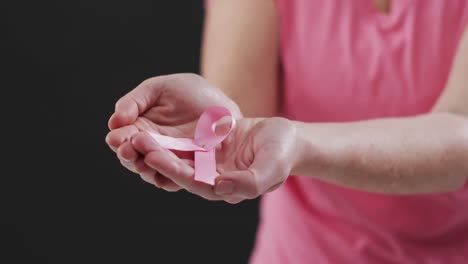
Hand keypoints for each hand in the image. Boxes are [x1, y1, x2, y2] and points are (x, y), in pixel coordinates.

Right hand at [105, 73, 240, 190]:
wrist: (222, 105)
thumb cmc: (190, 92)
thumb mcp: (160, 89)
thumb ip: (135, 101)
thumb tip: (115, 120)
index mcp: (140, 128)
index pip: (123, 137)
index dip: (119, 138)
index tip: (117, 137)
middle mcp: (152, 148)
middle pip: (133, 157)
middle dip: (128, 155)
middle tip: (127, 150)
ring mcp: (170, 162)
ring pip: (152, 171)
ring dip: (145, 168)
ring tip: (143, 161)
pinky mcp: (189, 172)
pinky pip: (176, 180)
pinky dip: (169, 179)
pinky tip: (164, 176)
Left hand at [131, 117, 298, 203]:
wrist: (285, 137)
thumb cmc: (283, 152)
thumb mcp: (272, 166)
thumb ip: (250, 182)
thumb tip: (220, 187)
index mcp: (227, 188)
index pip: (194, 182)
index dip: (173, 170)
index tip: (153, 156)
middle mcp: (214, 180)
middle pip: (180, 170)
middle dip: (158, 157)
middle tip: (136, 141)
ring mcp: (210, 164)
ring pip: (179, 158)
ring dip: (158, 147)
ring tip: (137, 133)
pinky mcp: (208, 150)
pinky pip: (184, 145)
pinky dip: (168, 138)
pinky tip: (153, 127)